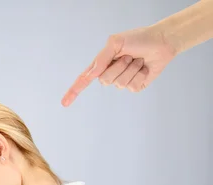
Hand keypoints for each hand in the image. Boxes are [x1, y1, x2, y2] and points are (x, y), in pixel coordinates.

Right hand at [62, 24, 176, 105]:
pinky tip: (144, 67)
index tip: (65, 102)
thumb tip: (91, 74)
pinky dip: (139, 74)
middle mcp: (111, 74)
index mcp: (103, 64)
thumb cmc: (139, 38)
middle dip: (118, 66)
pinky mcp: (135, 87)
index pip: (85, 79)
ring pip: (119, 83)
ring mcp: (123, 81)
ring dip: (130, 68)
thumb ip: (102, 58)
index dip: (74, 91)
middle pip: (104, 80)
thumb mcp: (116, 42)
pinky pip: (132, 86)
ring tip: (137, 59)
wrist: (162, 41)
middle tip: (129, 55)